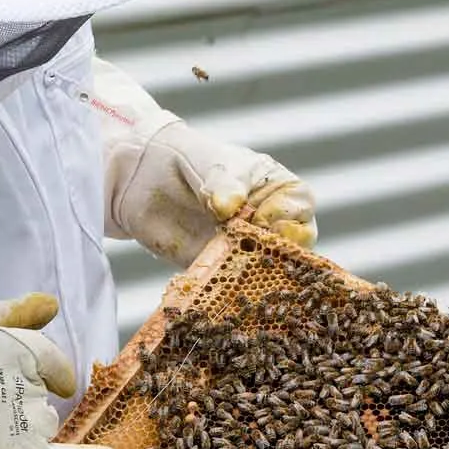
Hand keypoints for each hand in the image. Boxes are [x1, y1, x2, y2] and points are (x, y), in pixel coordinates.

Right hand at [0, 294, 114, 448]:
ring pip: (43, 426)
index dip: (51, 373)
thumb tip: (51, 304)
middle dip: (22, 405)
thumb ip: (6, 314)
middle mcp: (23, 377)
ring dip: (25, 431)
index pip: (50, 360)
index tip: (50, 382)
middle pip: (44, 397)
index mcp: (10, 342)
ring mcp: (18, 417)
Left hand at [90, 58, 316, 266]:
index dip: (287, 216)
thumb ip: (224, 184)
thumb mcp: (214, 164)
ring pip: (268, 269)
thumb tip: (228, 207)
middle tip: (254, 247)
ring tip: (234, 267)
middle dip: (279, 250)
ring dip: (256, 272)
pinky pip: (236, 284)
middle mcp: (271, 222)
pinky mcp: (224, 270)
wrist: (148, 178)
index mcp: (279, 190)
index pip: (300, 207)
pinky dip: (231, 288)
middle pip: (294, 245)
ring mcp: (248, 248)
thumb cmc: (191, 160)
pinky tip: (219, 284)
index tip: (260, 218)